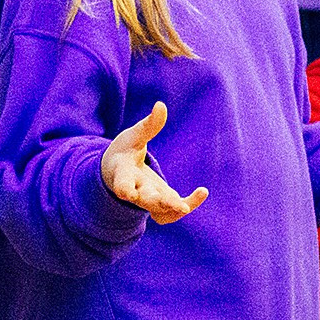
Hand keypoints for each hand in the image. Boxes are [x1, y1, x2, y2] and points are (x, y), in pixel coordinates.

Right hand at [100, 103, 206, 223]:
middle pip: (144, 200)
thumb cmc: (124, 151)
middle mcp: (135, 191)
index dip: (124, 188)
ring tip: (186, 206)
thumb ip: (149, 125)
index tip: (127, 193)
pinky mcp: (160, 204)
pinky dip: (187, 204)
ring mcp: (148, 200)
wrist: (116, 173)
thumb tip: (161, 105)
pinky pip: (171, 214)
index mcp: (123, 173)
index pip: (122, 183)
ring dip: (172, 209)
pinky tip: (202, 192)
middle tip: (176, 205)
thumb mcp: (133, 136)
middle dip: (158, 201)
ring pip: (158, 211)